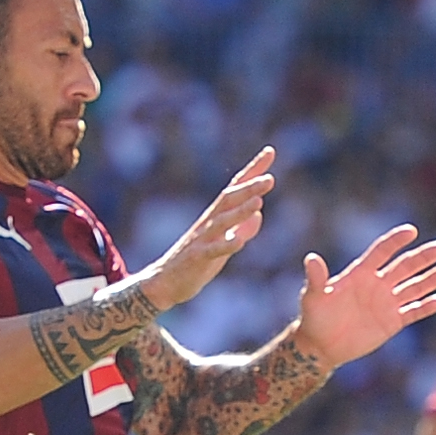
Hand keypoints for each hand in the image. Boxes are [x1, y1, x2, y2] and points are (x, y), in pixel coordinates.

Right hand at [140, 148, 276, 311]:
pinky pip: (212, 250)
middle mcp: (209, 222)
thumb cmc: (197, 262)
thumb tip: (260, 214)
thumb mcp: (225, 244)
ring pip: (222, 220)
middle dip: (249, 187)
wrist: (166, 282)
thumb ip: (242, 229)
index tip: (270, 152)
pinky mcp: (196, 257)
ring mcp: (202, 238)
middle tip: (270, 178)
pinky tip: (239, 242)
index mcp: (217, 217)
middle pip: (229, 199)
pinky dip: (226, 245)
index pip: (236, 187)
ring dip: (240, 210)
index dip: (253, 170)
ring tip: (259, 201)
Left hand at [295, 224, 435, 371]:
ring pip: (414, 287)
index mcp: (361, 273)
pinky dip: (425, 307)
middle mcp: (378, 285)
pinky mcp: (392, 322)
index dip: (395, 241)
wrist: (322, 345)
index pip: (382, 252)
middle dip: (423, 257)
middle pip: (405, 267)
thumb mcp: (313, 297)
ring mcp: (387, 303)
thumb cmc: (315, 317)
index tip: (411, 231)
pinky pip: (413, 312)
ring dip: (431, 278)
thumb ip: (316, 278)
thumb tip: (311, 259)